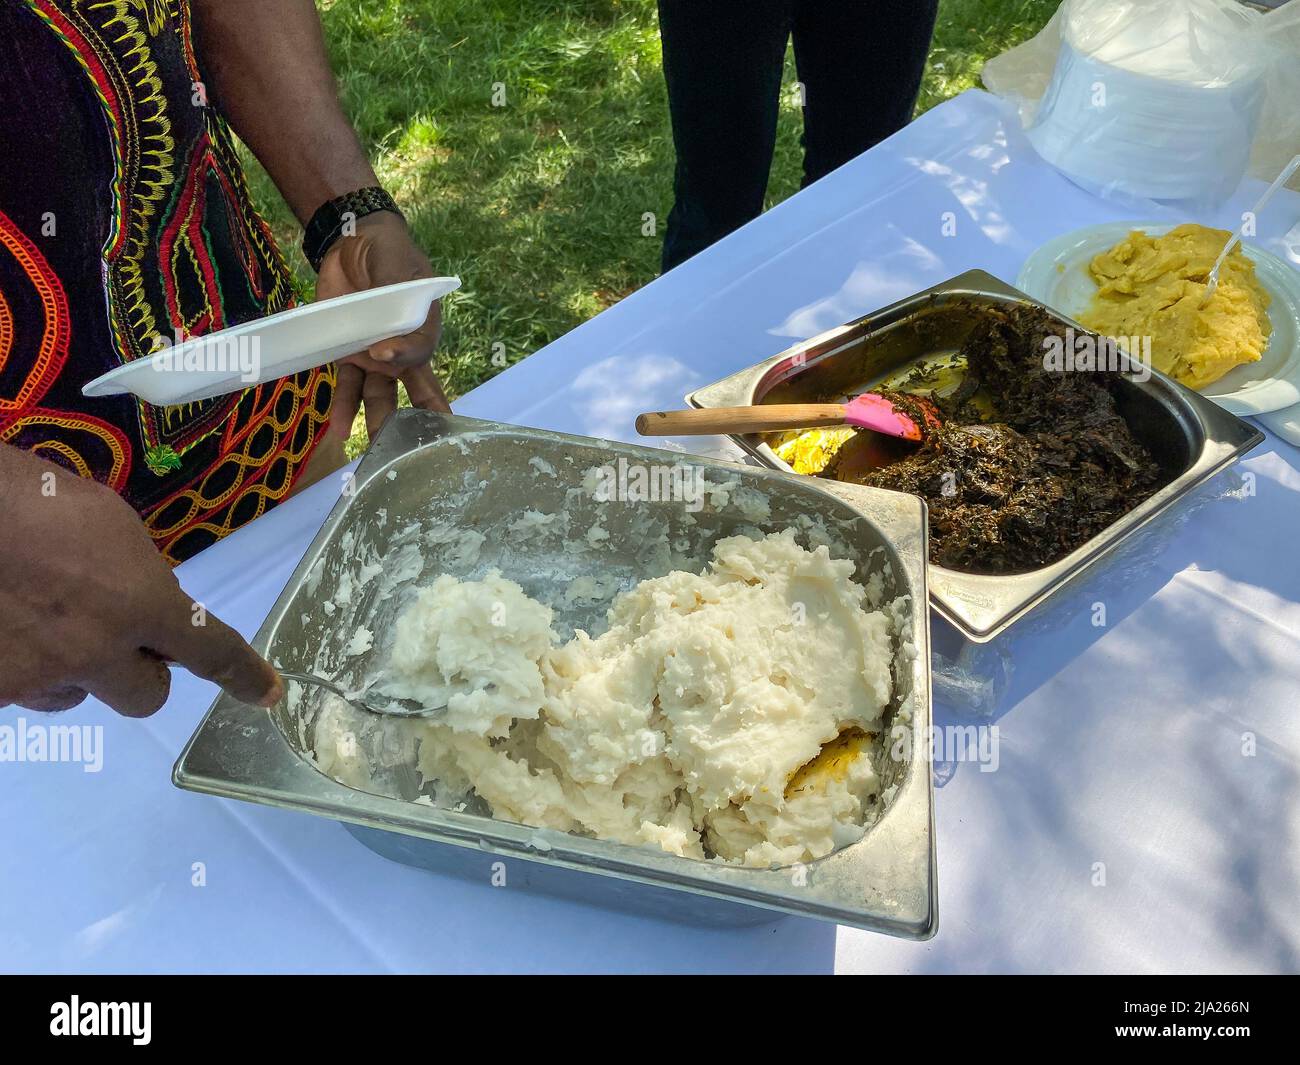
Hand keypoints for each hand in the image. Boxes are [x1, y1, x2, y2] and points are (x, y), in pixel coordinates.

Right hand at [0, 446, 282, 716]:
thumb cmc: (28, 498)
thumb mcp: (108, 522)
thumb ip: (135, 572)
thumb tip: (139, 598)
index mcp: (140, 603)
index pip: (210, 649)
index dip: (242, 674)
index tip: (266, 694)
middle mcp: (94, 653)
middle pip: (146, 696)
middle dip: (139, 670)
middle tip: (114, 637)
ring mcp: (36, 678)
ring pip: (77, 696)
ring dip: (75, 670)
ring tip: (40, 618)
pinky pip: (20, 691)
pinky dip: (19, 665)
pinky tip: (6, 623)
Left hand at [315, 212, 450, 447]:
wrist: (352, 242)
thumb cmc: (387, 253)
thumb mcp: (398, 270)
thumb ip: (399, 301)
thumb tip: (388, 348)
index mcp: (423, 330)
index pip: (420, 353)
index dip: (404, 358)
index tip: (383, 355)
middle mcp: (403, 351)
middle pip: (411, 391)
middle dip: (410, 421)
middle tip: (408, 450)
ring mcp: (375, 358)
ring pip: (378, 397)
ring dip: (375, 422)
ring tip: (372, 453)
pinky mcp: (347, 356)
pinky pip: (346, 387)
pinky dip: (342, 409)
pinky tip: (338, 431)